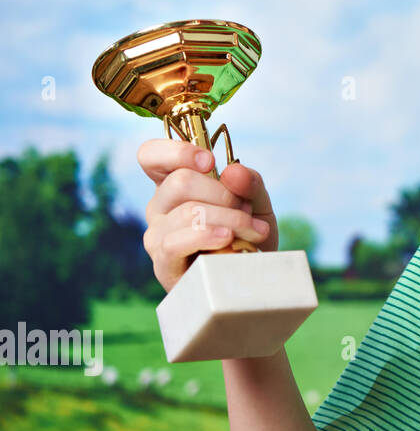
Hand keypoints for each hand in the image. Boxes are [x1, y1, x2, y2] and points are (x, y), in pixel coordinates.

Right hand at [137, 140, 278, 292]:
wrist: (252, 279)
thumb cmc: (248, 236)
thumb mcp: (257, 204)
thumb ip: (250, 183)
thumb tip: (232, 172)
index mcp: (174, 185)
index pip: (151, 156)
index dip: (177, 151)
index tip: (210, 162)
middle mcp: (159, 207)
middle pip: (179, 181)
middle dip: (224, 194)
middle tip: (247, 211)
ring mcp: (156, 236)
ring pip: (188, 211)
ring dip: (231, 219)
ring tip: (254, 231)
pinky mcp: (163, 263)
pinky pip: (176, 242)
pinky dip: (208, 236)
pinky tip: (229, 240)